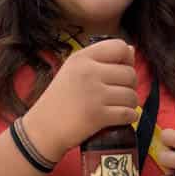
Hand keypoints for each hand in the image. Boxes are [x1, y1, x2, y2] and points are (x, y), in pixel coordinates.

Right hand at [22, 38, 137, 160]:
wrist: (43, 128)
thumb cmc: (59, 100)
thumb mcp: (73, 70)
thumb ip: (100, 59)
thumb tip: (131, 51)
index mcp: (82, 58)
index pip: (119, 47)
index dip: (127, 59)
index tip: (120, 72)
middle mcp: (89, 72)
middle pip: (130, 73)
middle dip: (130, 86)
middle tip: (119, 94)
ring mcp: (94, 94)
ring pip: (132, 95)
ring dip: (131, 104)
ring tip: (119, 107)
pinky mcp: (98, 116)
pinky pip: (129, 113)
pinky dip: (130, 117)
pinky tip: (123, 118)